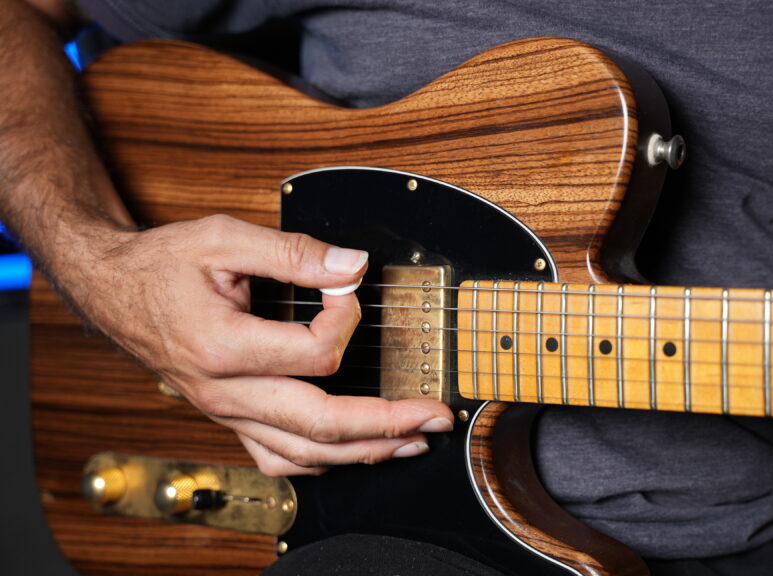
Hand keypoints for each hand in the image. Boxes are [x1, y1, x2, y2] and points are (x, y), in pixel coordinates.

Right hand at [70, 214, 453, 475]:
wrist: (110, 289)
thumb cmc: (162, 264)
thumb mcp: (222, 239)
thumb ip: (293, 253)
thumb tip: (353, 265)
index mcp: (223, 347)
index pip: (315, 353)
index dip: (347, 317)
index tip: (349, 287)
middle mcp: (225, 393)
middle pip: (321, 425)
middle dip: (388, 423)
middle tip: (435, 417)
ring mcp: (226, 413)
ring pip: (304, 455)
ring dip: (365, 453)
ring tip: (412, 443)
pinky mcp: (228, 418)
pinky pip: (279, 459)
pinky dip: (322, 463)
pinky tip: (354, 454)